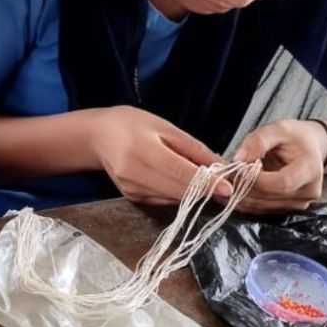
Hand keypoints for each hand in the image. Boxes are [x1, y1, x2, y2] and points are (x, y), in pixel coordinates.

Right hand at [89, 106, 225, 205]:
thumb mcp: (167, 128)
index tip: (228, 189)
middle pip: (179, 190)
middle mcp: (135, 175)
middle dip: (206, 191)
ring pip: (173, 199)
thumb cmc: (134, 126)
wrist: (98, 136)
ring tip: (209, 182)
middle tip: (227, 187)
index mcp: (143, 151)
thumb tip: (222, 167)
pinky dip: (179, 194)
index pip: (181, 173)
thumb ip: (195, 150)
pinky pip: (164, 200)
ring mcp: (132, 189)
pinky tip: (185, 183)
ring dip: (194, 194)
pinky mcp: (132, 198)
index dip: (207, 183)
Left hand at [225, 120, 326, 212]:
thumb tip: (239, 159)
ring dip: (242, 193)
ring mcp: (299, 203)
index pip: (282, 183)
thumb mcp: (278, 129)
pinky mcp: (288, 210)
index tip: (238, 168)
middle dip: (244, 185)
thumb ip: (258, 141)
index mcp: (311, 170)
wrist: (310, 148)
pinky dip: (246, 199)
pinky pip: (261, 209)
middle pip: (269, 197)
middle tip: (228, 171)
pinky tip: (239, 185)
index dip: (256, 179)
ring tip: (232, 176)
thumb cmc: (295, 137)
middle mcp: (308, 191)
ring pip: (261, 206)